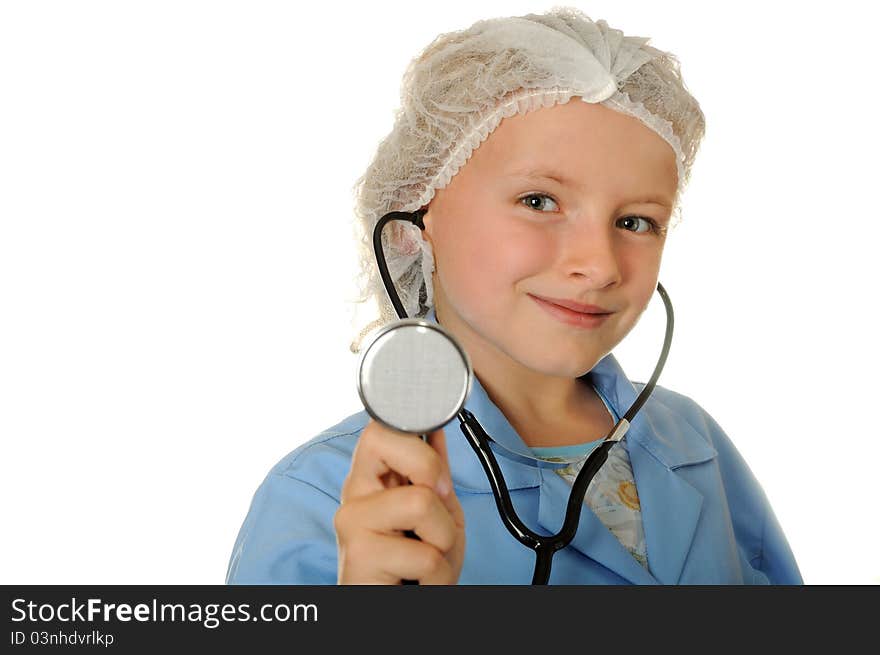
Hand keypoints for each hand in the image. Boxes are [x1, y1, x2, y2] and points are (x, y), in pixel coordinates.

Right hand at [334, 418, 465, 583]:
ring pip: (422, 500)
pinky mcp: (359, 556)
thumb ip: (434, 475)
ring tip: (427, 561)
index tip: (437, 479)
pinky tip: (419, 584)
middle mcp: (354, 495)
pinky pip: (426, 554)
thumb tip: (436, 429)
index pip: (382, 427)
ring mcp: (352, 522)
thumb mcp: (436, 517)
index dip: (419, 440)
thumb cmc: (414, 571)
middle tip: (434, 521)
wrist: (396, 614)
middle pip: (395, 444)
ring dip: (444, 541)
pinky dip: (439, 577)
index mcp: (371, 479)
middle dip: (435, 479)